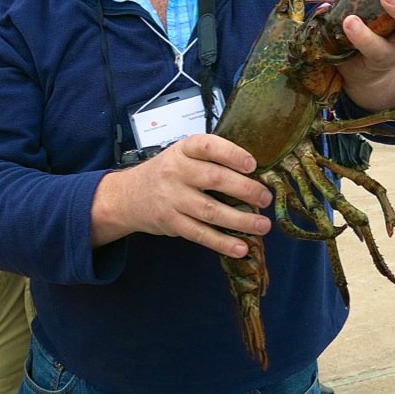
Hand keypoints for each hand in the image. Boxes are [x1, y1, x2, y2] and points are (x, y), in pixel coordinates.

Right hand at [91, 134, 271, 257]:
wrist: (128, 196)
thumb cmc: (166, 172)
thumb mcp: (182, 155)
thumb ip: (211, 159)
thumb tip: (255, 173)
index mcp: (184, 150)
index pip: (208, 146)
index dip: (232, 154)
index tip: (253, 164)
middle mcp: (177, 171)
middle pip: (215, 179)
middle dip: (245, 189)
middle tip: (266, 198)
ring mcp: (173, 199)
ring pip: (211, 210)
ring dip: (240, 220)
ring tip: (263, 226)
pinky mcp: (172, 223)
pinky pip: (200, 234)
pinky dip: (222, 242)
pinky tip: (241, 247)